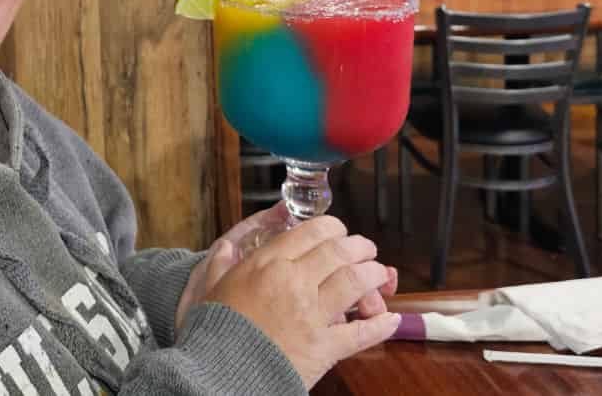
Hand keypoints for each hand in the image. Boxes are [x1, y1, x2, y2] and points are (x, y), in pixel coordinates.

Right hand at [175, 204, 397, 333]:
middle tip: (366, 249)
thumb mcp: (210, 288)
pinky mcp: (324, 347)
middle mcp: (295, 281)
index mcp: (268, 263)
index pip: (312, 232)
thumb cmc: (214, 330)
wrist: (219, 373)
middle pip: (339, 252)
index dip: (332, 228)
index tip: (338, 232)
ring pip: (354, 283)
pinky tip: (391, 321)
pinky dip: (380, 326)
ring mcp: (312, 314)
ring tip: (380, 274)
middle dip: (359, 247)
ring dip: (373, 275)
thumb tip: (226, 247)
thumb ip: (220, 264)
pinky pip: (360, 333)